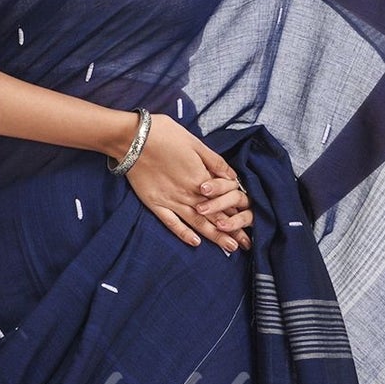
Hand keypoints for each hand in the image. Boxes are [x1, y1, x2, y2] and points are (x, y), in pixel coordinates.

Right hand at [117, 114, 252, 252]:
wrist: (133, 138)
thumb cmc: (165, 135)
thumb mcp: (195, 143)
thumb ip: (215, 162)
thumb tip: (233, 177)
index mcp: (201, 178)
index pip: (224, 200)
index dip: (239, 213)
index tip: (251, 225)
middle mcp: (189, 193)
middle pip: (215, 216)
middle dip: (232, 231)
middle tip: (246, 245)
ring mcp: (172, 201)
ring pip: (198, 223)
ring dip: (214, 236)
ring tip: (230, 248)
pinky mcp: (155, 204)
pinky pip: (172, 223)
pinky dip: (184, 233)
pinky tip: (195, 242)